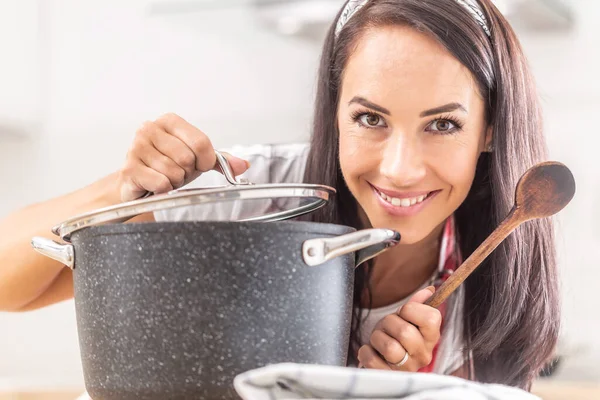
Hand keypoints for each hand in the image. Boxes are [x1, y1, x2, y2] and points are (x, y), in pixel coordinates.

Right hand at [116, 113, 249, 201]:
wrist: (138, 184)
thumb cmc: (167, 167)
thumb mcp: (196, 160)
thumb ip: (220, 161)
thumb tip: (242, 165)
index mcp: (169, 121)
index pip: (201, 142)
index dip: (206, 161)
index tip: (200, 166)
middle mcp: (150, 128)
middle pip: (187, 158)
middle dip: (187, 172)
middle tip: (177, 172)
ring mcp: (136, 147)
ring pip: (174, 172)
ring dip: (174, 181)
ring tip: (164, 177)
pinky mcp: (129, 168)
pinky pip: (162, 183)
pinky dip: (163, 189)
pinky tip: (154, 185)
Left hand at [357, 286, 440, 371]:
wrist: (384, 359)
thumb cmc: (395, 336)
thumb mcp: (406, 319)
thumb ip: (417, 305)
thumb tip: (429, 290)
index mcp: (431, 337)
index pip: (431, 318)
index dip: (412, 309)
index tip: (403, 313)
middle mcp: (423, 355)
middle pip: (405, 332)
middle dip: (388, 323)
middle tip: (387, 326)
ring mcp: (406, 369)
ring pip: (389, 347)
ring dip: (377, 337)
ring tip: (378, 339)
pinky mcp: (388, 377)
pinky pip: (372, 360)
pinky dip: (365, 351)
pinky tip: (370, 350)